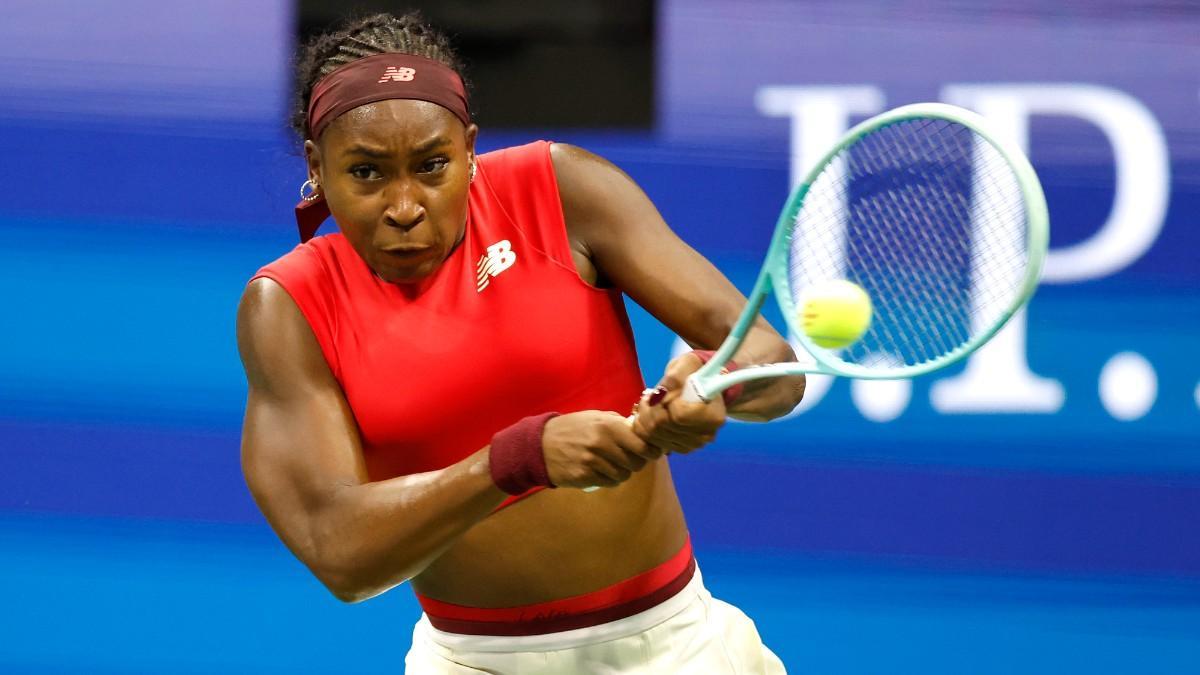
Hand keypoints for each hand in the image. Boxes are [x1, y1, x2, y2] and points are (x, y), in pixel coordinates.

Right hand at [541, 411, 663, 488]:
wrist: (541, 444)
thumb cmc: (573, 428)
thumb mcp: (595, 417)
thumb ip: (619, 424)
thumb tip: (644, 432)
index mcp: (608, 426)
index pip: (643, 444)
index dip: (652, 450)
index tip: (652, 452)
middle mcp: (602, 444)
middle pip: (636, 463)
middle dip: (637, 462)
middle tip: (630, 458)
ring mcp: (592, 462)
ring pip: (624, 475)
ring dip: (622, 471)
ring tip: (611, 463)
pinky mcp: (584, 477)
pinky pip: (609, 483)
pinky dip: (609, 479)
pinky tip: (600, 470)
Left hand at [631, 352, 725, 453]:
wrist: (700, 385)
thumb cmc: (694, 372)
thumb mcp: (686, 364)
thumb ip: (674, 378)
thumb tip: (661, 396)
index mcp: (713, 415)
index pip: (678, 415)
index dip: (665, 402)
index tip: (663, 390)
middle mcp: (706, 435)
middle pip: (663, 426)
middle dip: (650, 408)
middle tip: (649, 396)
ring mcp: (694, 444)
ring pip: (654, 435)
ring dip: (644, 417)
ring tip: (649, 403)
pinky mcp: (681, 448)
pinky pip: (652, 442)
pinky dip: (644, 427)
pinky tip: (650, 414)